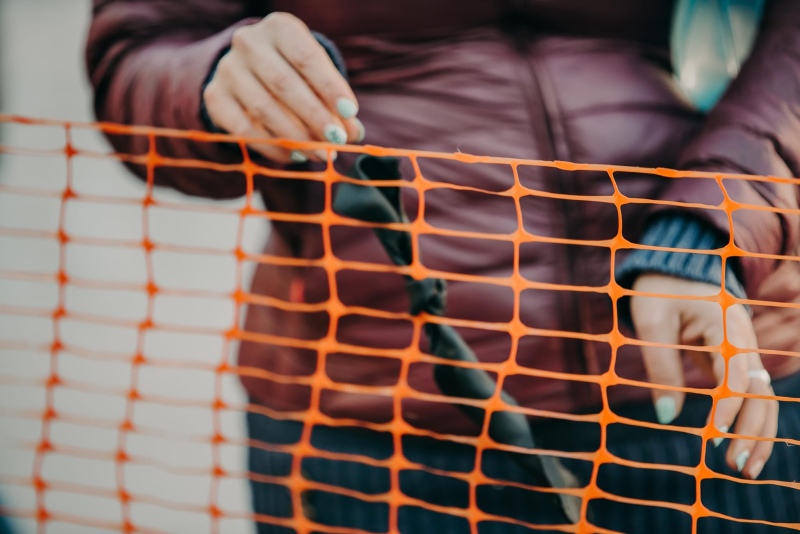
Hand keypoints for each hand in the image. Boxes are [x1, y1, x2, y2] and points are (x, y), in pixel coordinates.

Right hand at [203, 12, 363, 162]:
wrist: (250, 69)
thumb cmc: (296, 72)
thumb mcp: (318, 77)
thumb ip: (335, 102)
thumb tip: (352, 133)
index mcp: (280, 28)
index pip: (306, 57)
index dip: (330, 87)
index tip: (350, 113)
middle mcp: (249, 43)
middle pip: (283, 83)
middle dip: (314, 116)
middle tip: (336, 141)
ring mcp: (228, 69)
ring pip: (263, 107)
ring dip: (295, 136)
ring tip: (319, 154)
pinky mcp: (215, 97)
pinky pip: (244, 129)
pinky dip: (272, 147)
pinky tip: (294, 155)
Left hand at [630, 273, 777, 478]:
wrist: (673, 267)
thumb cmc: (659, 290)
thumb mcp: (651, 321)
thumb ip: (660, 366)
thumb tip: (666, 416)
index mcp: (726, 324)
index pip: (737, 372)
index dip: (730, 406)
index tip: (714, 435)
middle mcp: (744, 340)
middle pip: (761, 392)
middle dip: (752, 431)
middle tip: (734, 466)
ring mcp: (743, 352)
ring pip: (762, 398)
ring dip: (758, 433)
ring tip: (743, 470)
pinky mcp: (735, 362)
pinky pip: (748, 396)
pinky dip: (748, 422)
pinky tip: (741, 448)